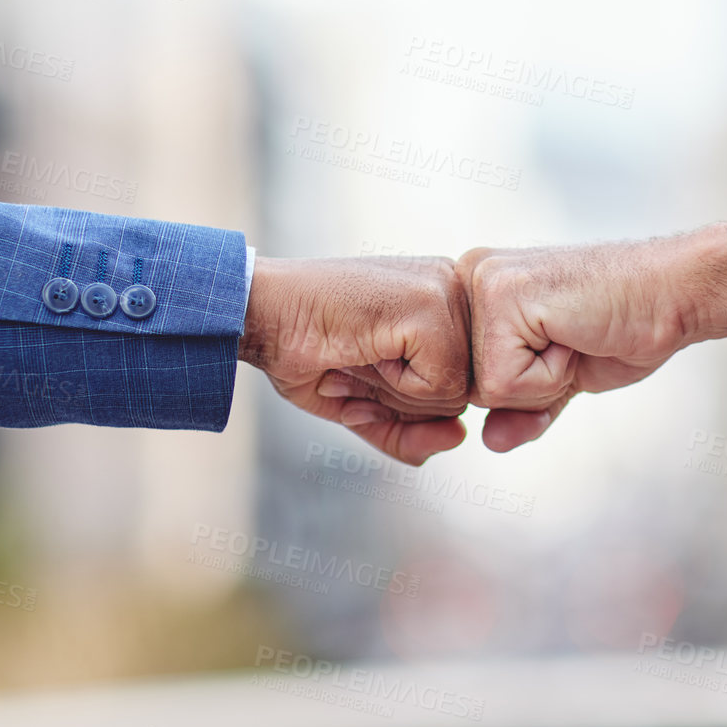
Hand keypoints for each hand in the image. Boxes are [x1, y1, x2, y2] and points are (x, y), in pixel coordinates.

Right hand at [239, 256, 471, 464]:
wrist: (261, 313)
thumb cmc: (306, 349)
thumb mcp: (366, 403)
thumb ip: (412, 430)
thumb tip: (459, 437)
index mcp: (445, 301)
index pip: (463, 385)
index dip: (409, 399)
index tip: (364, 362)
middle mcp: (453, 288)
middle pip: (465, 394)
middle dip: (402, 399)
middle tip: (357, 359)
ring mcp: (446, 292)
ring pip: (457, 394)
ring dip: (395, 391)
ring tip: (359, 351)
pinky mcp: (432, 306)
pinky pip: (442, 385)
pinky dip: (395, 384)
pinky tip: (366, 346)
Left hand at [459, 222, 726, 451]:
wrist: (672, 295)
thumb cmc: (623, 327)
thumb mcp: (560, 380)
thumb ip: (519, 409)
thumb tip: (489, 441)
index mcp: (476, 290)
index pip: (467, 380)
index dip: (521, 390)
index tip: (564, 347)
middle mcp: (469, 277)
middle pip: (469, 389)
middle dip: (530, 388)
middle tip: (572, 342)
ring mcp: (482, 283)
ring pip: (485, 390)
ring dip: (543, 382)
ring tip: (573, 337)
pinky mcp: (502, 297)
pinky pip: (505, 383)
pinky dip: (551, 376)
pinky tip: (575, 336)